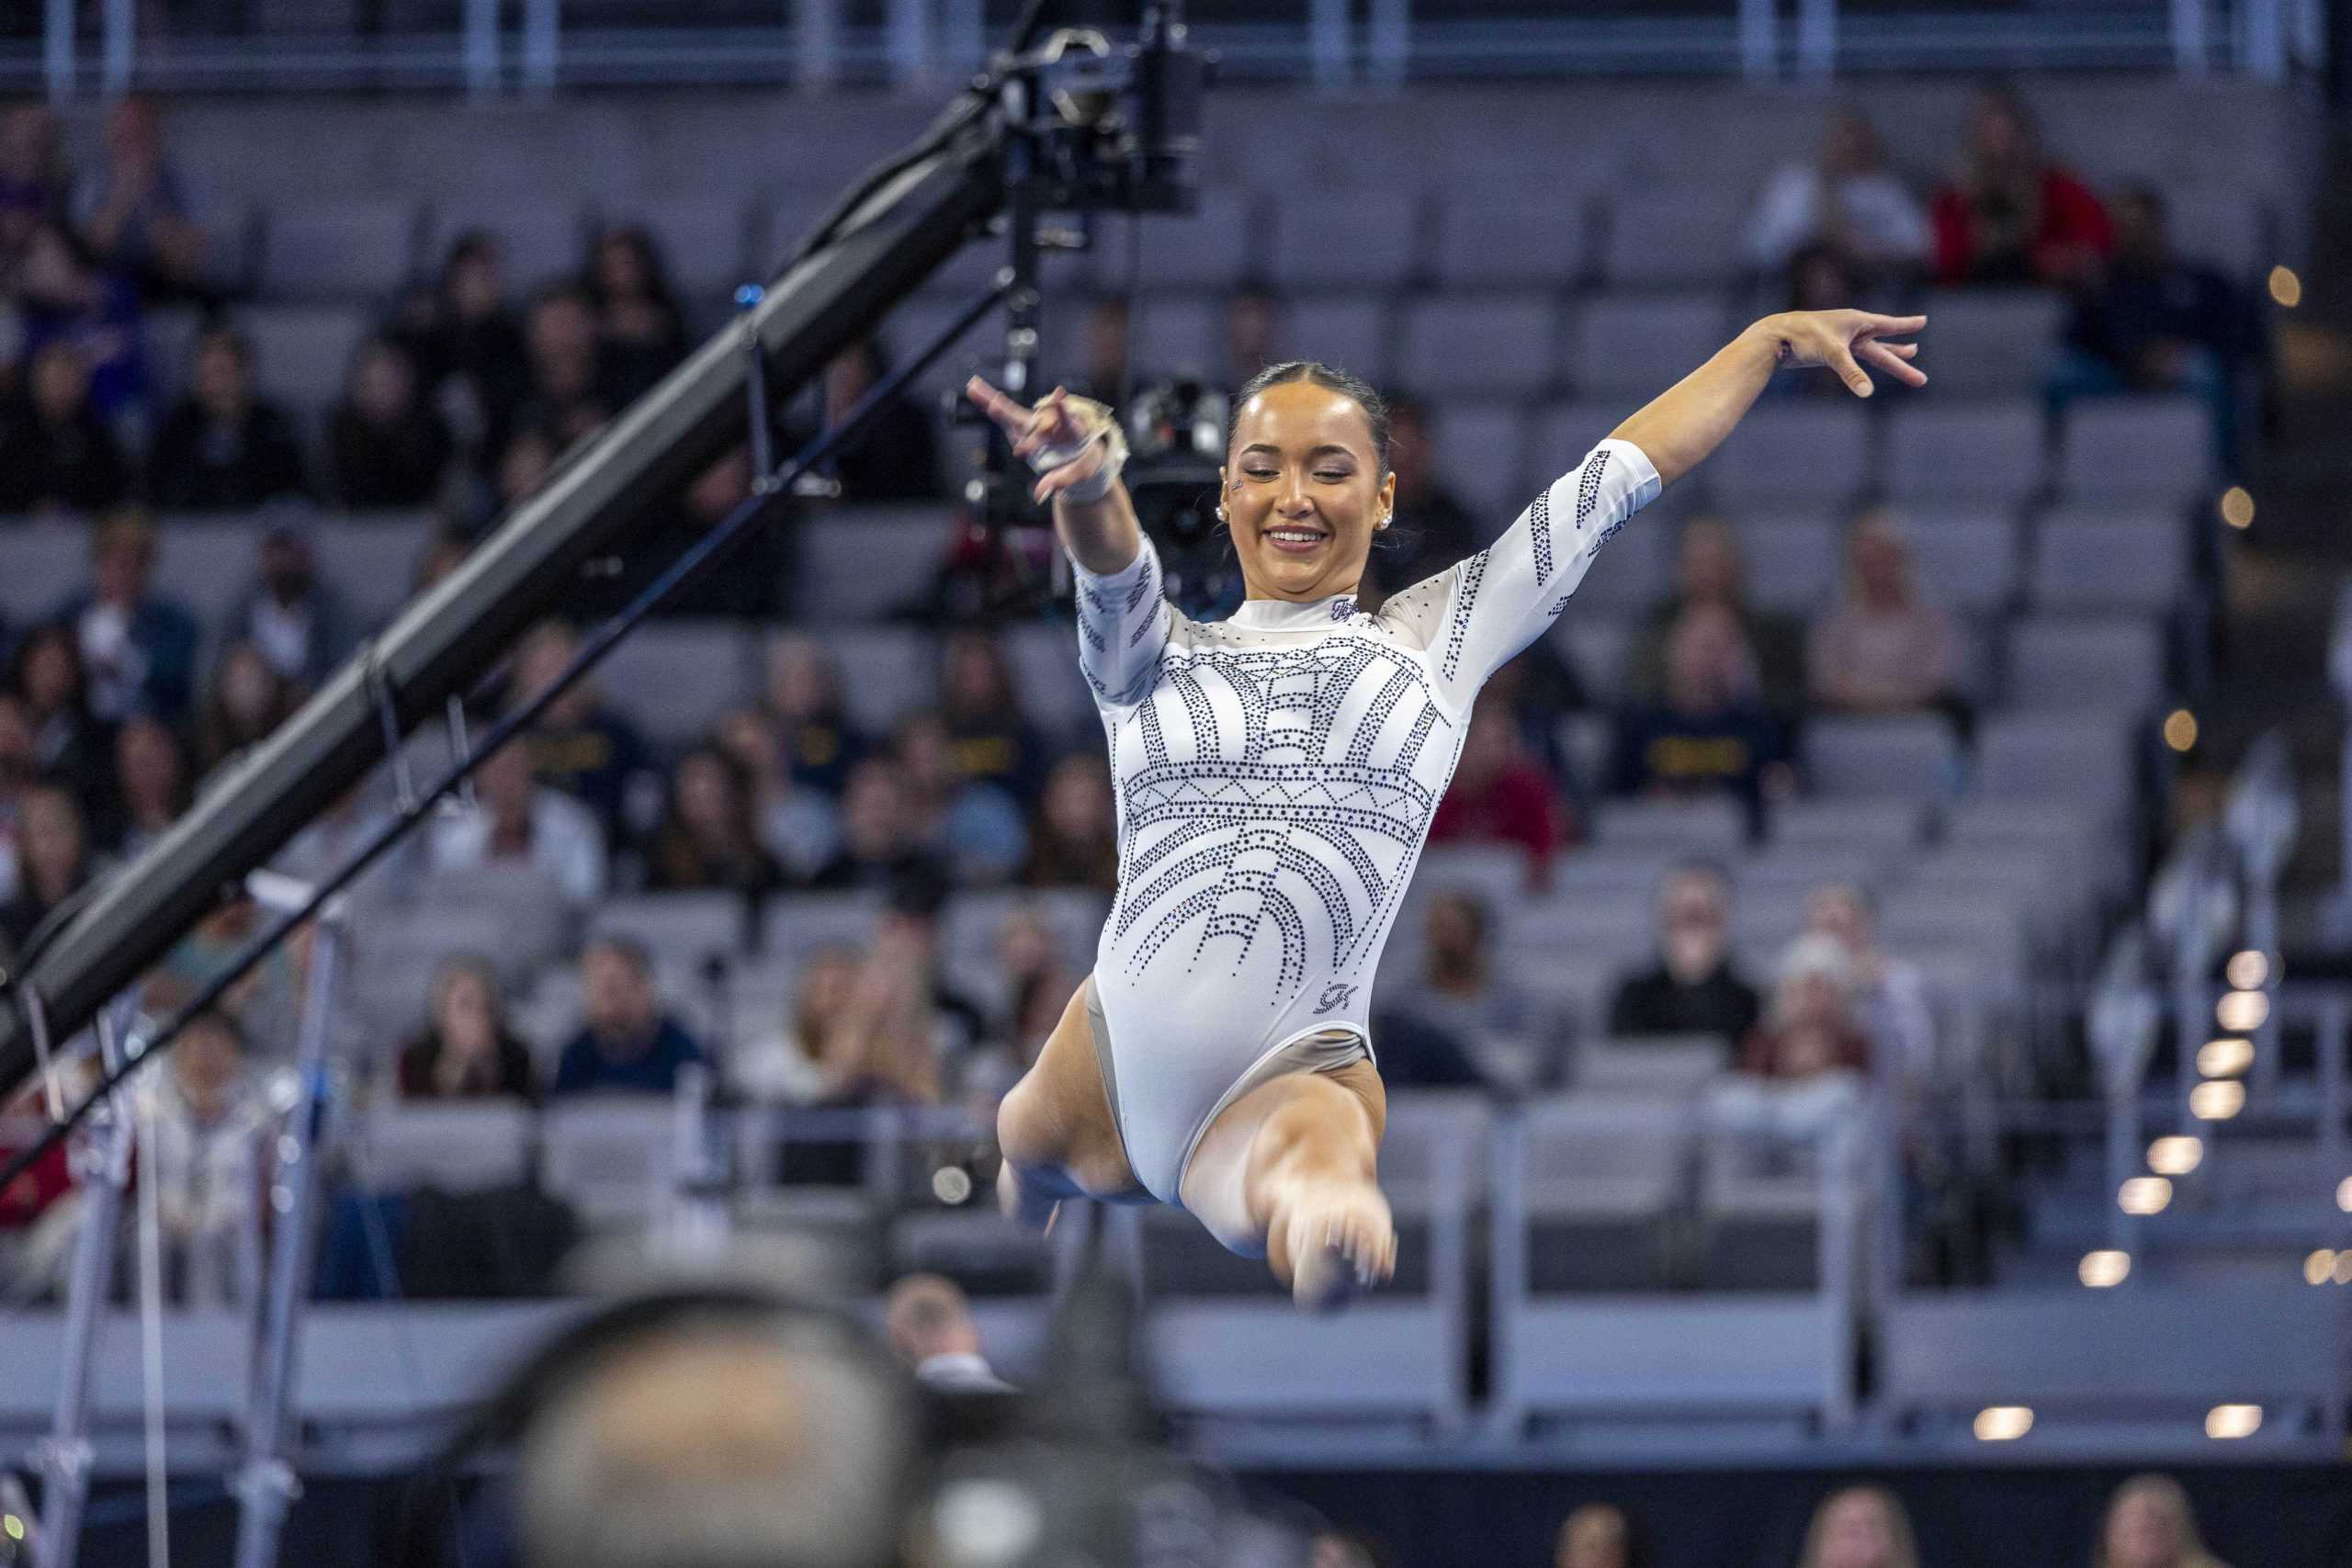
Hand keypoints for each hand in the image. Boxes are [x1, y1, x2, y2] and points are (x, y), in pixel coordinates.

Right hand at [963, 375, 1111, 502]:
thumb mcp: (1079, 471)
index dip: (1062, 409)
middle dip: (1026, 435)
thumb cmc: (1084, 460)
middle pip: (1035, 422)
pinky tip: (973, 388)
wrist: (1081, 447)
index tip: (1059, 394)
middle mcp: (1050, 422)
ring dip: (993, 401)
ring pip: (1012, 412)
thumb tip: (1038, 496)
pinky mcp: (1022, 424)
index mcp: (1071, 428)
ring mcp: (1034, 422)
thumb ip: (1060, 480)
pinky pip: (1004, 414)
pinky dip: (987, 401)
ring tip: (974, 388)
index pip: (1066, 419)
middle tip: (1021, 452)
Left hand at [1761, 310, 1927, 397]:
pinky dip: (1863, 368)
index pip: (1889, 325)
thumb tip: (1867, 393)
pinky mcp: (1831, 353)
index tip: (1924, 321)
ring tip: (1911, 357)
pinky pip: (1854, 361)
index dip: (1906, 325)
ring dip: (1890, 359)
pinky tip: (1868, 374)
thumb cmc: (1803, 337)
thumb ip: (1851, 373)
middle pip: (1883, 349)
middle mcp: (1853, 331)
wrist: (1776, 337)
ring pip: (1871, 353)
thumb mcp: (1832, 353)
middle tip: (1921, 379)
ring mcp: (1842, 342)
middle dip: (1902, 362)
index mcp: (1857, 322)